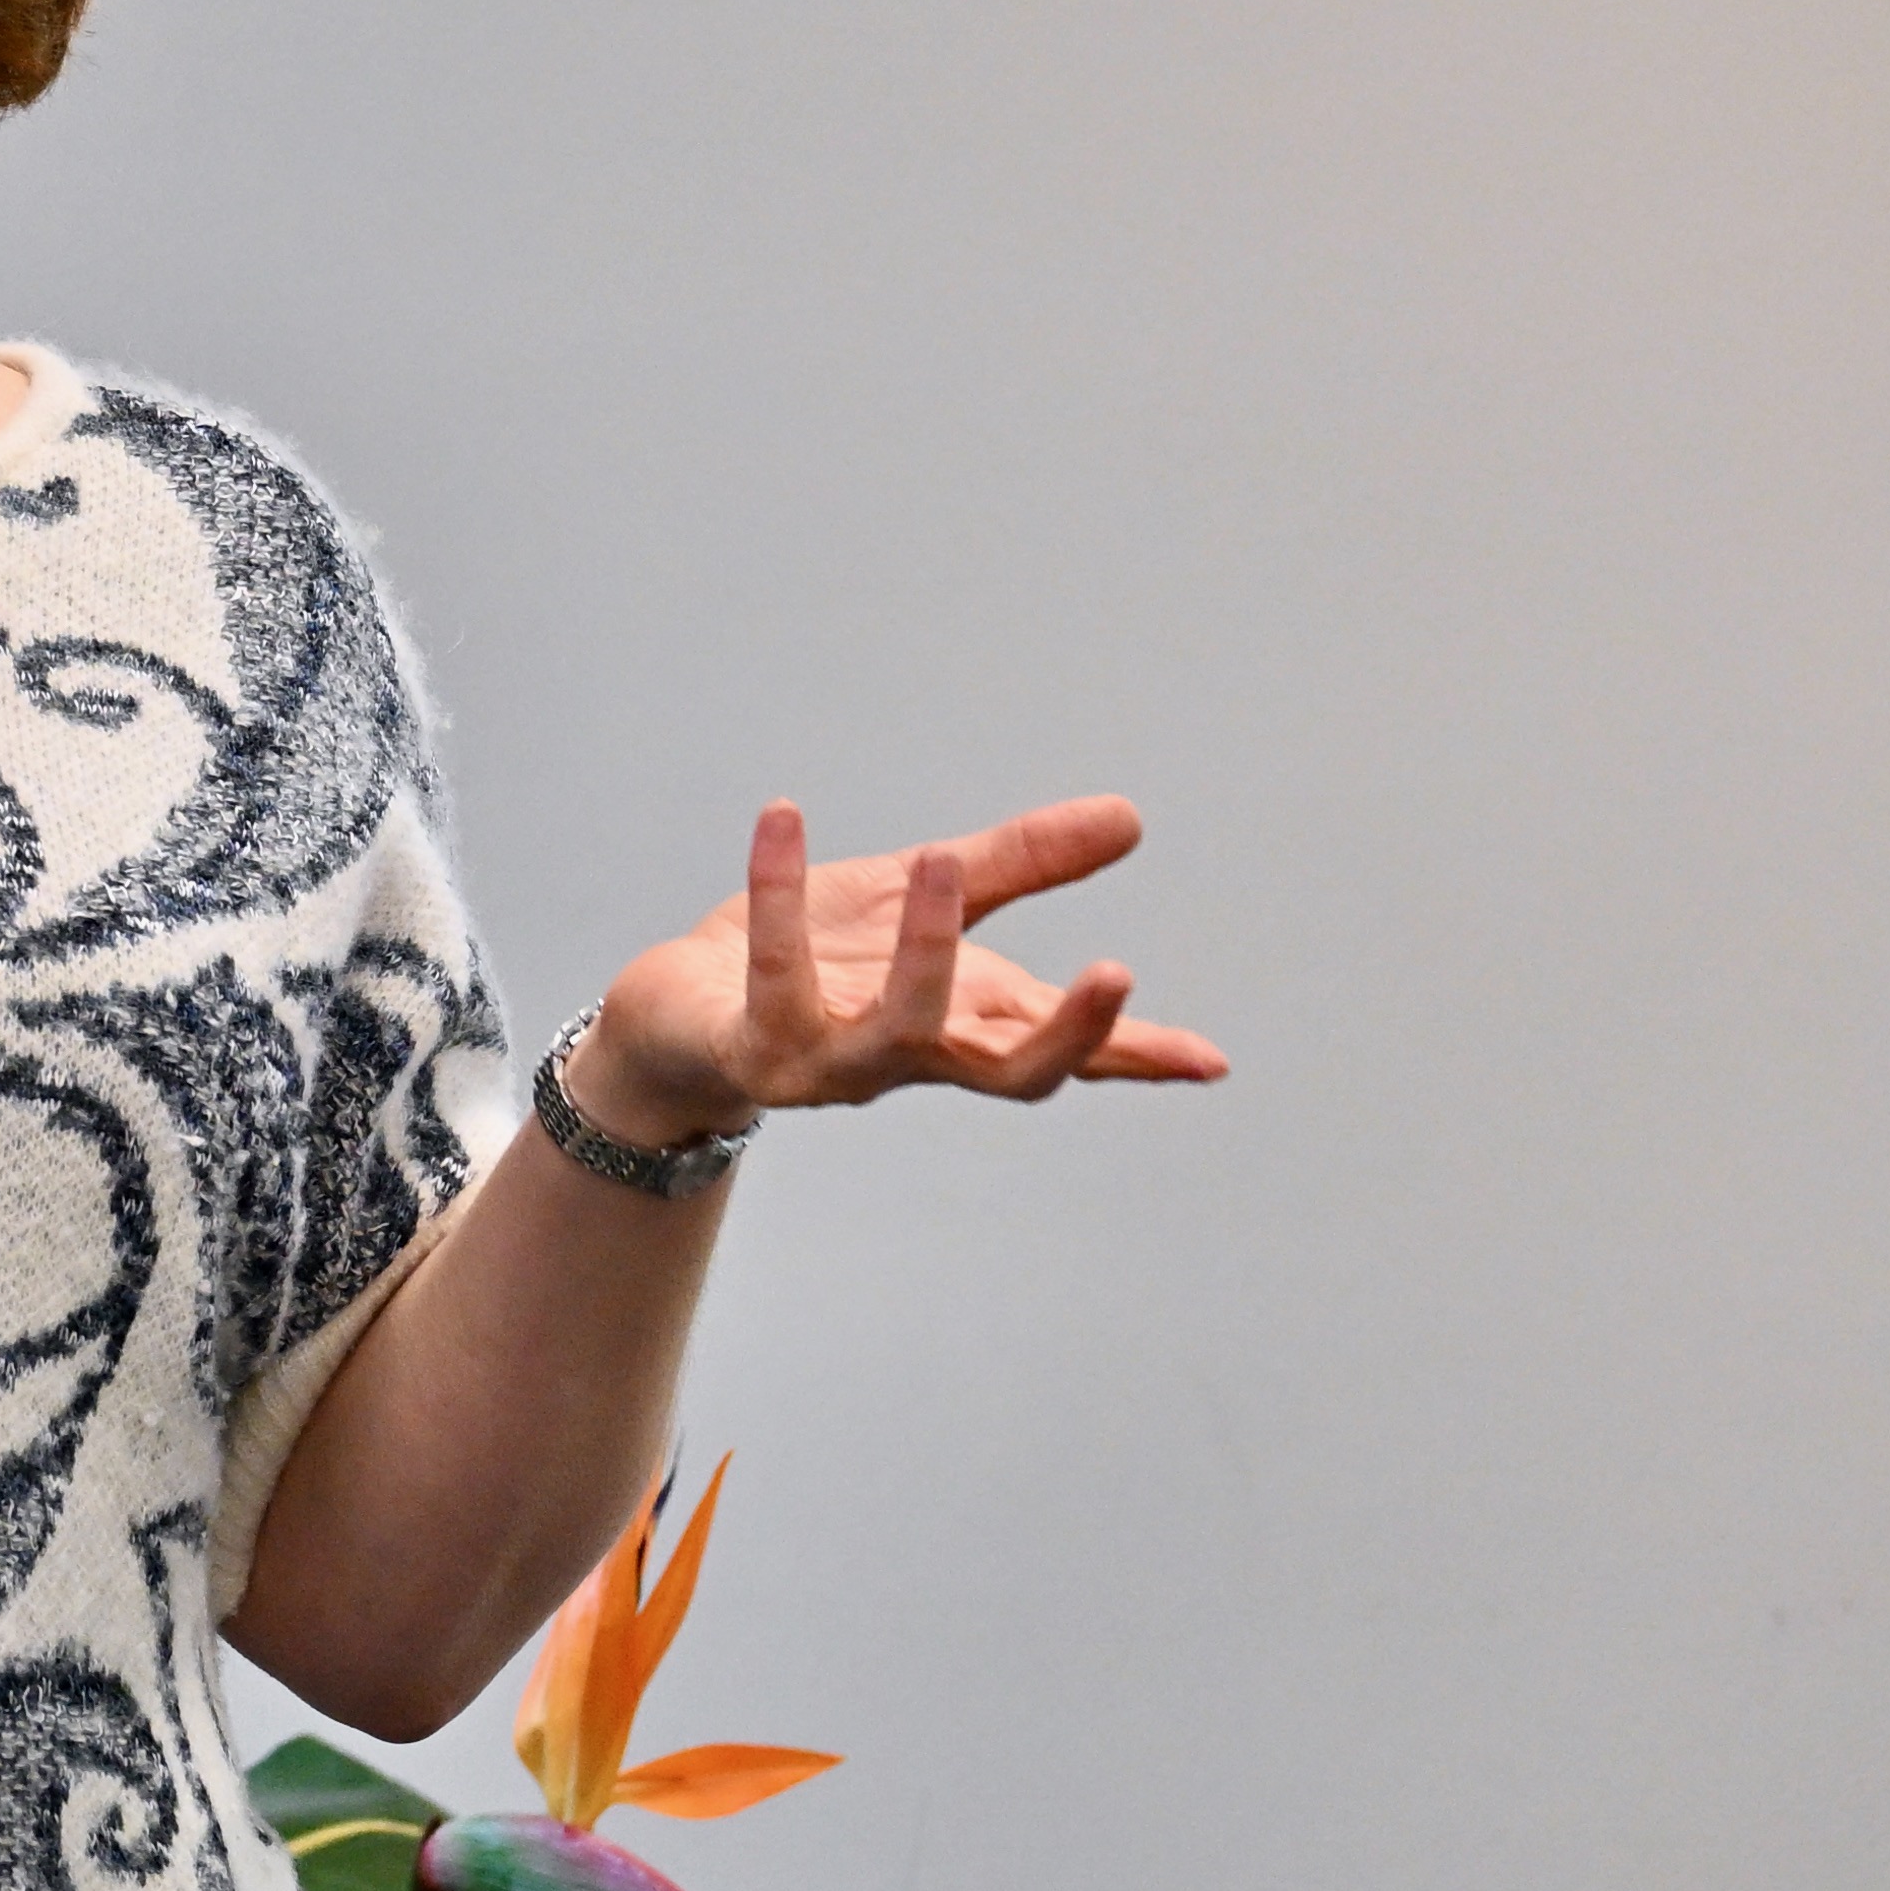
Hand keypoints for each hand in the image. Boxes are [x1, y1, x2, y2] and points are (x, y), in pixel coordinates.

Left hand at [567, 794, 1226, 1144]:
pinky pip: (776, 972)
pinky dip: (777, 892)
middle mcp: (909, 1058)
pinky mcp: (753, 1047)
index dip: (1136, 1057)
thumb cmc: (814, 963)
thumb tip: (1128, 818)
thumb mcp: (923, 897)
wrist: (678, 1016)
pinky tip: (781, 817)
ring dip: (924, 949)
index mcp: (962, 1026)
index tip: (1211, 1060)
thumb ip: (1018, 863)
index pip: (1064, 1050)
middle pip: (1008, 1073)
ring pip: (896, 1032)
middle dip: (1065, 1034)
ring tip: (938, 859)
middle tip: (1117, 972)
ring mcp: (832, 1064)